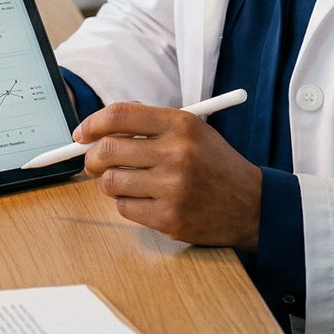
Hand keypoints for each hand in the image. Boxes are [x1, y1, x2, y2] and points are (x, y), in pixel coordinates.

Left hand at [76, 102, 261, 248]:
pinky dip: (127, 204)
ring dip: (110, 183)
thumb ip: (149, 126)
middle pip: (107, 150)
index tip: (80, 134)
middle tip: (94, 162)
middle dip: (90, 157)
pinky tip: (147, 200)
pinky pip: (124, 208)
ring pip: (110, 182)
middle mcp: (177, 153)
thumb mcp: (192, 132)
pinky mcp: (170, 218)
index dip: (92, 123)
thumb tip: (98, 130)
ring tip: (129, 182)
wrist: (252, 205)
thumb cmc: (215, 165)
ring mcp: (173, 188)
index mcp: (181, 124)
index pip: (120, 115)